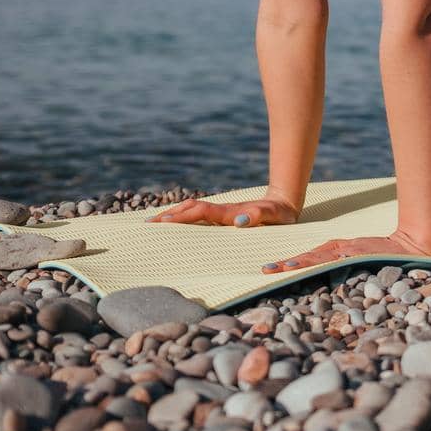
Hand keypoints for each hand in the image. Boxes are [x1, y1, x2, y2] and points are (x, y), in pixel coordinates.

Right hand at [146, 195, 299, 227]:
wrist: (284, 203)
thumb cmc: (280, 214)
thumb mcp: (273, 216)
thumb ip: (258, 217)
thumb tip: (240, 222)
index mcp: (229, 212)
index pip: (200, 213)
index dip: (183, 217)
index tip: (163, 224)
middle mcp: (221, 211)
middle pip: (190, 209)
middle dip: (168, 216)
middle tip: (146, 226)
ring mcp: (220, 213)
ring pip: (191, 211)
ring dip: (172, 216)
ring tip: (152, 225)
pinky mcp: (222, 217)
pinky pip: (197, 217)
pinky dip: (182, 219)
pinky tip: (173, 227)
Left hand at [261, 228, 430, 273]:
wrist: (411, 245)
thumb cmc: (383, 253)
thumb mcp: (356, 256)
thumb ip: (340, 262)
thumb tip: (321, 272)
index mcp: (337, 249)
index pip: (308, 257)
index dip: (289, 263)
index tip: (268, 269)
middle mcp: (341, 249)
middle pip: (309, 257)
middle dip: (288, 264)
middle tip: (266, 270)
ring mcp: (351, 252)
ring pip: (321, 258)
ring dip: (302, 263)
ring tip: (283, 268)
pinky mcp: (362, 254)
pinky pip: (341, 261)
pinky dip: (327, 262)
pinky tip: (314, 267)